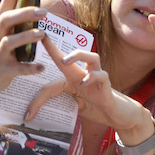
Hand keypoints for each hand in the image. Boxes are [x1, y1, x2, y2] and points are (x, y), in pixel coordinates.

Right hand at [0, 0, 46, 95]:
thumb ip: (13, 20)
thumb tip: (34, 5)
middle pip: (8, 18)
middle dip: (24, 13)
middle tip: (43, 11)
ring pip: (10, 42)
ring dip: (26, 37)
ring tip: (42, 34)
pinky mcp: (2, 70)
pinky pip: (17, 69)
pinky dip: (29, 68)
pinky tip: (41, 67)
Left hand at [27, 35, 150, 134]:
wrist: (118, 115)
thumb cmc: (97, 108)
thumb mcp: (73, 106)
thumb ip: (60, 102)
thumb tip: (35, 108)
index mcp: (75, 78)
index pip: (59, 64)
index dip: (49, 52)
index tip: (37, 39)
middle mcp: (86, 74)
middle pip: (73, 55)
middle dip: (57, 48)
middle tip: (43, 41)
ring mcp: (98, 78)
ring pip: (92, 57)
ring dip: (78, 56)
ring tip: (64, 61)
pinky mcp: (107, 87)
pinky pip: (101, 76)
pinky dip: (92, 77)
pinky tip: (83, 84)